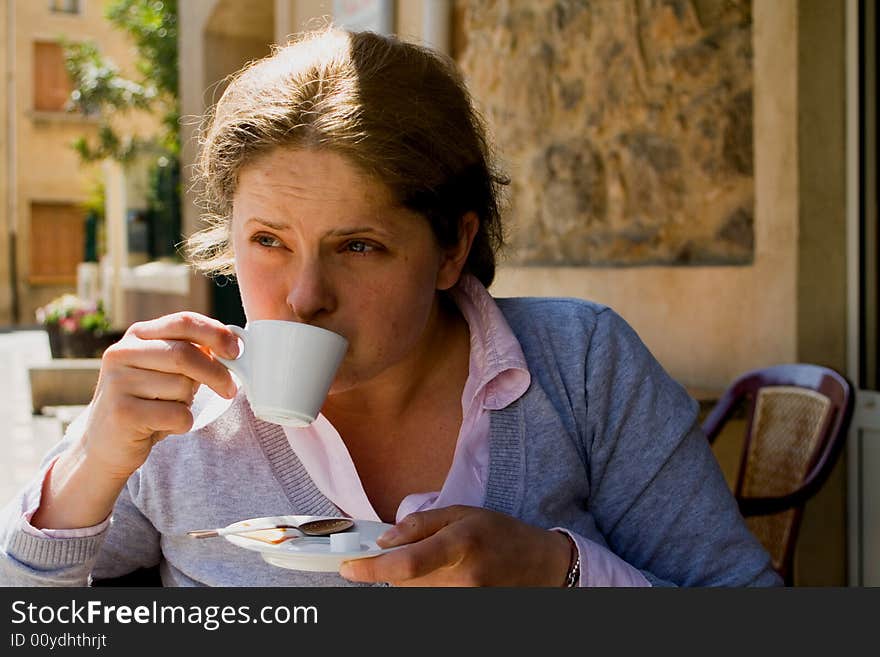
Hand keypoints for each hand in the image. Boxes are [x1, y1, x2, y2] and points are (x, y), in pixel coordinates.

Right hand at [79, 311, 239, 479]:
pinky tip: (163, 426)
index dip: (215, 333)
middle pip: (185, 354)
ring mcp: (118, 383)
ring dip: (188, 403)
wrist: (106, 444)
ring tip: (169, 409)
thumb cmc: (146, 403)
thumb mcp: (164, 370)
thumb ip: (191, 354)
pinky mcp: (123, 413)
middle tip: (229, 389)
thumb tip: (233, 347)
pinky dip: (182, 423)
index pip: (183, 322)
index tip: (235, 350)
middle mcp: (122, 353)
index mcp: (137, 335)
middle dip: (216, 373)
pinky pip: (177, 415)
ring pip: (182, 387)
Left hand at [338, 505, 572, 585]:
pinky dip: (427, 591)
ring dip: (414, 582)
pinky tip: (445, 579)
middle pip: (404, 584)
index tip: (348, 568)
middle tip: (411, 553)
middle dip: (396, 569)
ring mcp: (465, 602)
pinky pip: (430, 603)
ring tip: (440, 565)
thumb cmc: (502, 535)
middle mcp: (462, 580)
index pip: (405, 564)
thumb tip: (384, 540)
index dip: (371, 569)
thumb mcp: (463, 513)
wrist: (541, 567)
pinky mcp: (466, 612)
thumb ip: (421, 524)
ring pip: (414, 596)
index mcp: (460, 545)